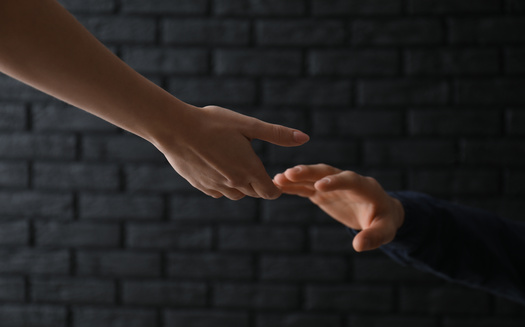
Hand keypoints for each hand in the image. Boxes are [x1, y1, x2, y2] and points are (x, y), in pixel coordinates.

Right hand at [155, 105, 309, 199]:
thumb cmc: (213, 123)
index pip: (271, 192)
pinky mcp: (200, 186)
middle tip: (252, 163)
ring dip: (240, 184)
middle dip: (258, 182)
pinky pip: (218, 192)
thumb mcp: (248, 125)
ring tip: (235, 162)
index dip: (276, 186)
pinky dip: (222, 184)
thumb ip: (277, 134)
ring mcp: (216, 187)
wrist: (175, 128)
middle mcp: (234, 184)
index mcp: (249, 170)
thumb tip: (305, 138)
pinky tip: (217, 166)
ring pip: (236, 194)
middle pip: (254, 193)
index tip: (275, 176)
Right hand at [273, 164, 403, 251]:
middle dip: (309, 172)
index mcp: (365, 186)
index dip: (335, 182)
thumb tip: (358, 245)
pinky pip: (306, 187)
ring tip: (277, 178)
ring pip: (313, 177)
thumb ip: (373, 236)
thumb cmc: (384, 221)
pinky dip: (292, 186)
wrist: (379, 211)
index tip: (319, 187)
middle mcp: (346, 180)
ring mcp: (332, 184)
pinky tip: (276, 185)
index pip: (349, 180)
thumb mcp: (385, 230)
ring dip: (296, 177)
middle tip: (290, 174)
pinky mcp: (322, 192)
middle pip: (326, 172)